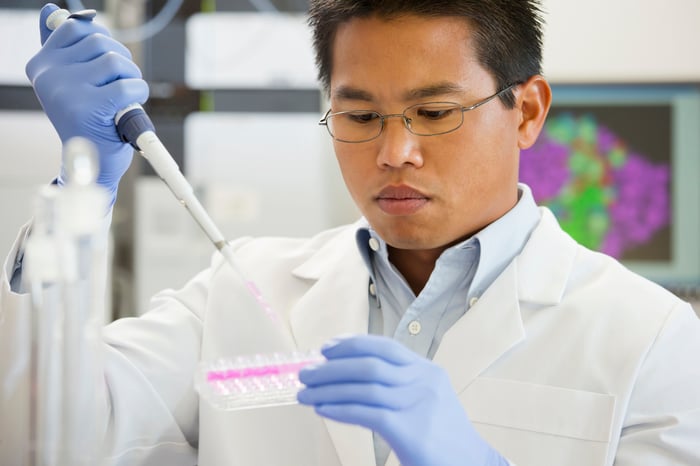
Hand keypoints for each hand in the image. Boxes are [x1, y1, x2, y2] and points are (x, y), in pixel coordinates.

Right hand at [25, 3, 148, 205]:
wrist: (91, 166)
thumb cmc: (86, 121)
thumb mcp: (70, 82)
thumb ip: (62, 48)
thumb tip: (51, 9)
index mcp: (41, 65)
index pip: (76, 27)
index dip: (102, 39)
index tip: (107, 63)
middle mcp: (48, 75)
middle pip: (100, 42)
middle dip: (121, 60)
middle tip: (121, 83)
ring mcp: (67, 91)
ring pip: (116, 61)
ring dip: (132, 77)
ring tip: (125, 97)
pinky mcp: (90, 107)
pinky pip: (128, 85)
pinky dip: (139, 94)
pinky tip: (131, 106)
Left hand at [298, 335, 508, 465]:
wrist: (474, 465)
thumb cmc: (442, 435)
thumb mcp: (427, 398)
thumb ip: (399, 384)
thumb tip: (349, 374)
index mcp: (427, 371)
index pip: (384, 347)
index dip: (351, 344)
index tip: (326, 348)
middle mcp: (423, 383)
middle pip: (369, 365)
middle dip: (332, 367)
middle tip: (306, 373)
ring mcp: (418, 406)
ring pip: (363, 388)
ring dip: (328, 389)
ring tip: (304, 393)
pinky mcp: (410, 431)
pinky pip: (367, 414)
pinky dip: (340, 410)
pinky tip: (322, 409)